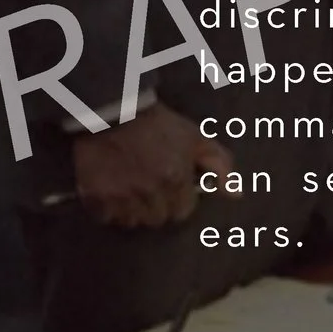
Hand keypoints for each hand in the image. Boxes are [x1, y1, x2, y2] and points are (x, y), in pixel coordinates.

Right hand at [71, 103, 232, 228]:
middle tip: (150, 185)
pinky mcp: (95, 197)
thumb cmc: (158, 124)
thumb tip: (237, 194)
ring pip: (133, 222)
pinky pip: (107, 218)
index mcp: (175, 179)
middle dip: (157, 206)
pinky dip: (109, 209)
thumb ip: (220, 165)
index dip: (179, 199)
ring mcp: (121, 197)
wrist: (113, 109)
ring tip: (130, 187)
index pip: (183, 211)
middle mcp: (149, 192)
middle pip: (158, 219)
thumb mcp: (195, 137)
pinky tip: (112, 190)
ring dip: (133, 209)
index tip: (171, 186)